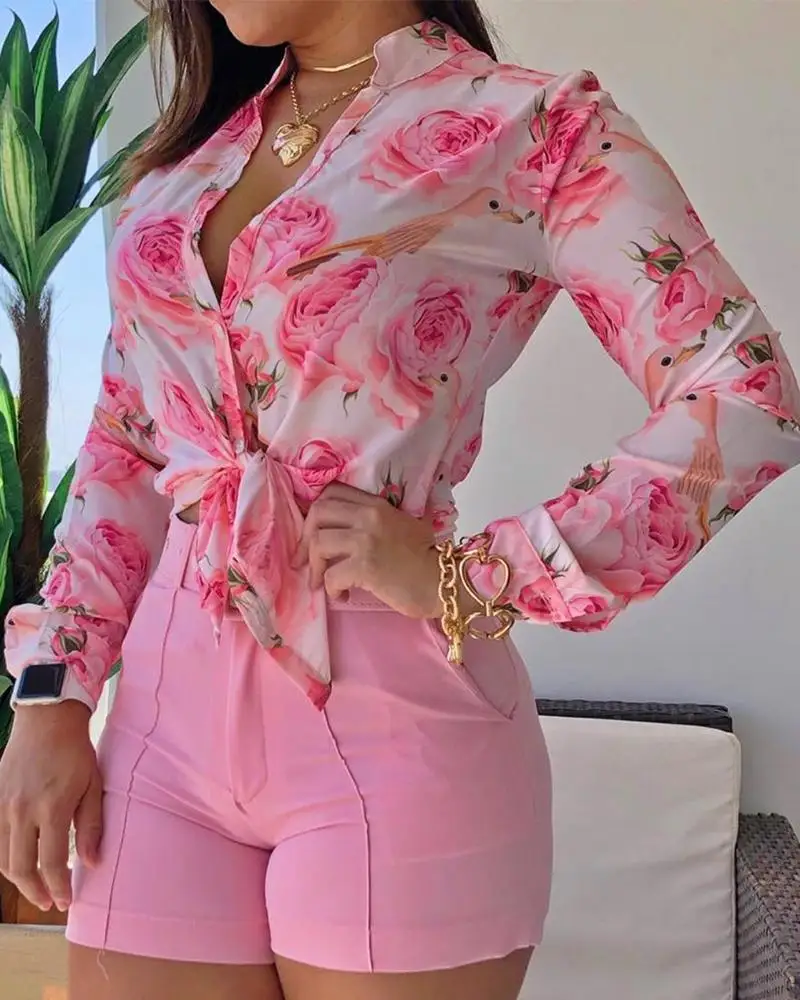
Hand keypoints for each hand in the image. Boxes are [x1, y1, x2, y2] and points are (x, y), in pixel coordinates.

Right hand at [0, 701, 101, 911]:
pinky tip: (20, 863)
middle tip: (51, 903)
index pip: (52, 863)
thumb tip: (92, 863)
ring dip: (18, 879)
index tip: (66, 901)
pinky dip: (5, 858)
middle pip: (21, 868)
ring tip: (36, 888)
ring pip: (3, 858)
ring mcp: (3, 805)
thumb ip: (91, 826)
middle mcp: (22, 811)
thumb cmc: (75, 751)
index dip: (59, 887)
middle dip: (36, 892)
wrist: (47, 719)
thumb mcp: (93, 785)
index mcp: (51, 808)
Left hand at [295, 482, 440, 618]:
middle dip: (305, 539)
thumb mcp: (402, 525)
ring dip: (314, 567)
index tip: (312, 532)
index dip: (314, 512)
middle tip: (305, 560)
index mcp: (377, 504)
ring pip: (318, 543)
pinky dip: (330, 589)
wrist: (443, 582)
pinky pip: (330, 575)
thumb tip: (341, 531)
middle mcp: (369, 516)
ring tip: (321, 583)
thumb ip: (374, 520)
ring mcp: (366, 540)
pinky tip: (341, 597)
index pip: (331, 492)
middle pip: (318, 514)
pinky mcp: (366, 566)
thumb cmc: (425, 559)